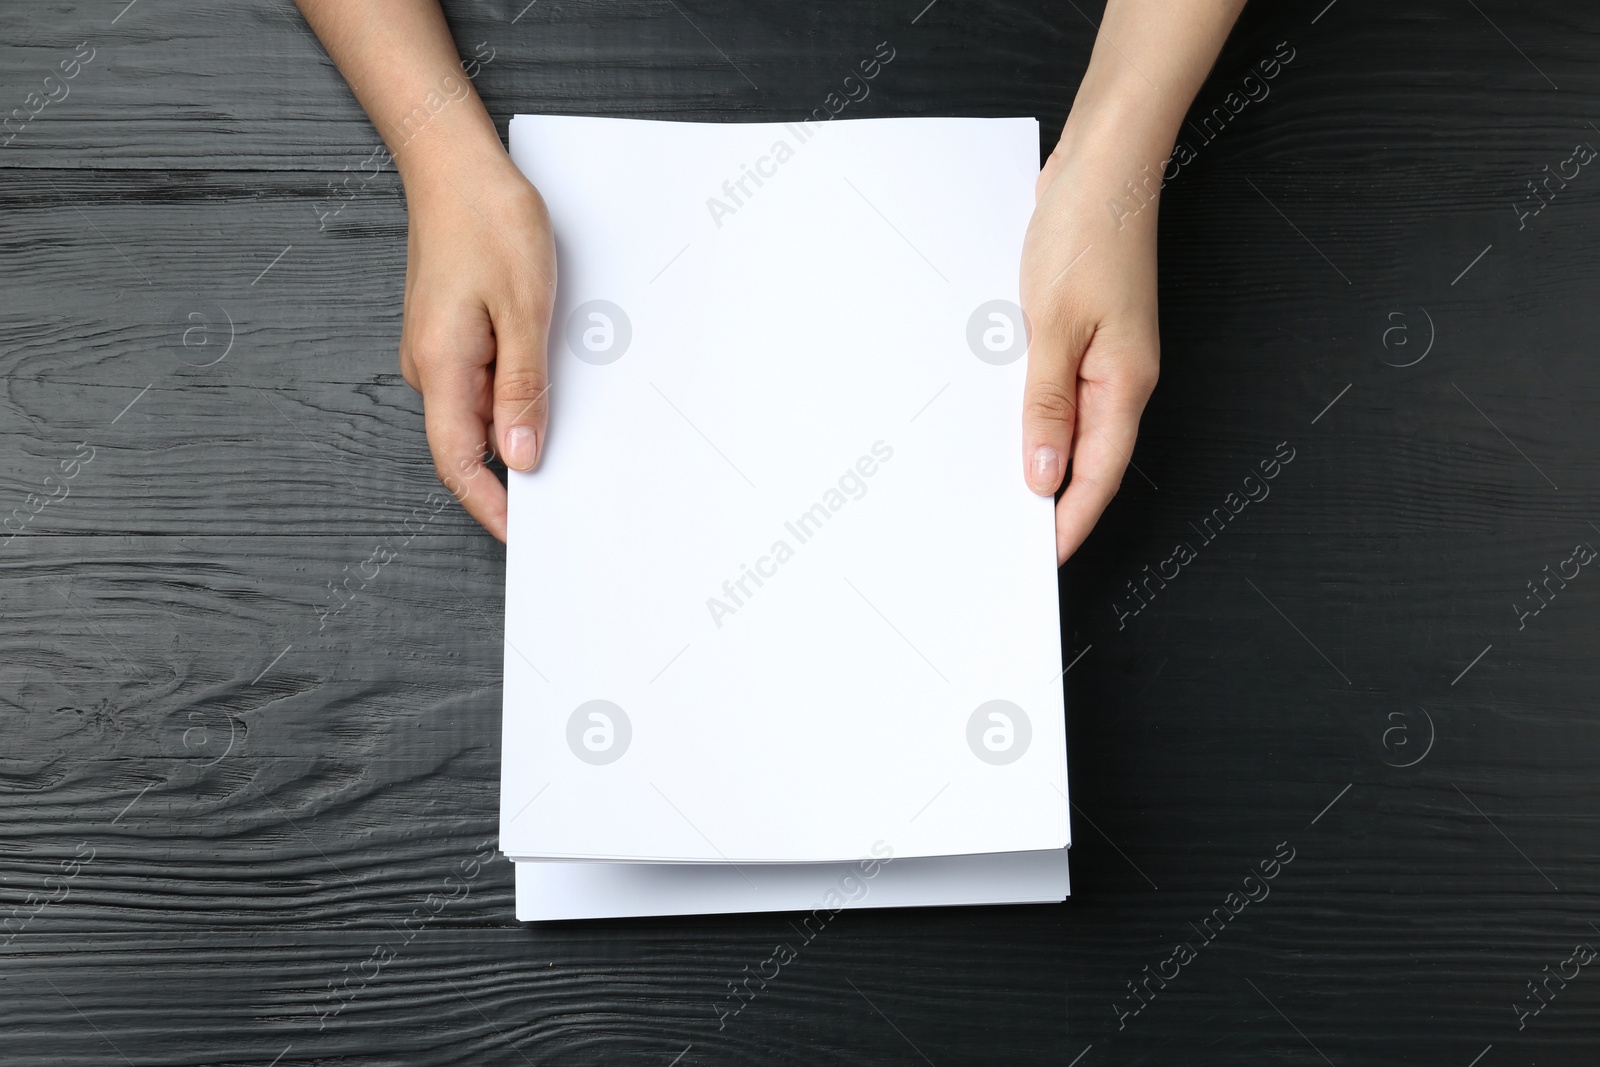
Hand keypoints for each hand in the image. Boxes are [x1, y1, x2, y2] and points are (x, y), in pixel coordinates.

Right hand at [398, 150, 556, 541]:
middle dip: (511, 474)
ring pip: (476, 411)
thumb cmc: (489, 223)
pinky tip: (545, 390)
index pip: (457, 461)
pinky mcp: (449, 332)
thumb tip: (520, 456)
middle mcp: (428, 365)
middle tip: (564, 496)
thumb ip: (522, 388)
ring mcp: (436, 349)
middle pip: (467, 442)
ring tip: (567, 438)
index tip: (523, 534)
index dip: (489, 505)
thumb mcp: (523, 310)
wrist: (454, 165)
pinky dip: (513, 395)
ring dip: (517, 429)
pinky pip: (480, 381)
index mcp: (440, 366)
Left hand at [1019, 141, 1160, 564]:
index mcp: (1124, 383)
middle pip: (1090, 459)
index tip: (1041, 560)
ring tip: (1001, 495)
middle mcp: (1123, 377)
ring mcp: (1107, 354)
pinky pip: (1061, 389)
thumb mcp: (1053, 324)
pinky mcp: (1087, 331)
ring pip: (1075, 426)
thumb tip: (1044, 474)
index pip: (1098, 475)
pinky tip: (1006, 424)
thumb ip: (1046, 404)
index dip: (1070, 522)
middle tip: (1012, 540)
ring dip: (1043, 460)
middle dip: (1056, 504)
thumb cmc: (1086, 231)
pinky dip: (1037, 415)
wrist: (1103, 162)